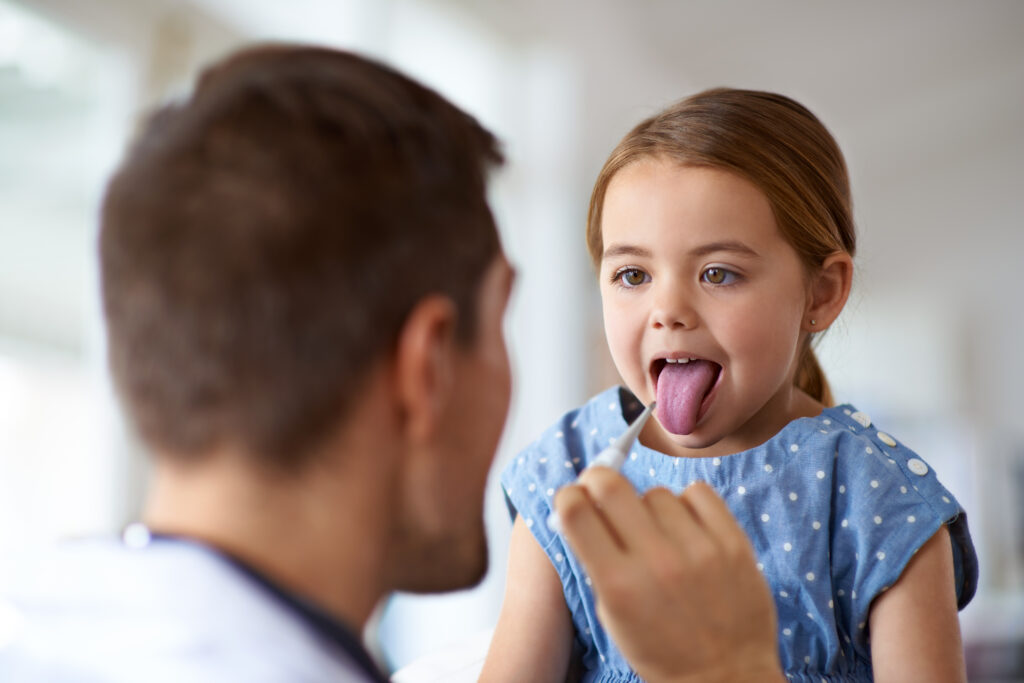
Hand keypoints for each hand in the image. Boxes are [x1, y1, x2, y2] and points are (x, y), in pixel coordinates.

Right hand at [553, 471, 783, 682]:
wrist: (726, 677)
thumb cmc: (662, 649)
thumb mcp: (612, 614)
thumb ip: (595, 560)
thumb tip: (582, 504)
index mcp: (617, 584)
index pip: (576, 509)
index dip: (568, 495)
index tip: (574, 497)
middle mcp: (656, 563)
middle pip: (611, 485)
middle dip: (599, 480)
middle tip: (603, 489)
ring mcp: (699, 551)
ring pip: (657, 492)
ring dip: (649, 505)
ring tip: (659, 533)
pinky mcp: (733, 544)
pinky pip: (698, 492)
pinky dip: (687, 503)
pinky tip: (687, 526)